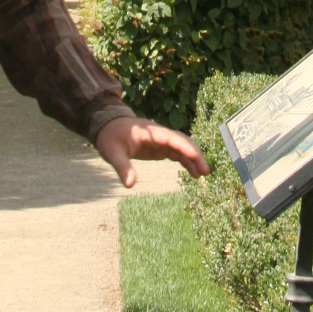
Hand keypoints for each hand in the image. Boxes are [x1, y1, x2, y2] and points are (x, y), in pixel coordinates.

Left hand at [94, 115, 208, 186]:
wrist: (107, 126)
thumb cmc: (110, 138)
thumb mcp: (113, 153)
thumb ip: (122, 167)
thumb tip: (130, 185)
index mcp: (151, 132)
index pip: (172, 138)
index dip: (185, 147)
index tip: (196, 156)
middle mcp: (159, 134)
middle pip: (182, 141)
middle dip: (194, 154)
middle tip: (205, 171)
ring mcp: (160, 140)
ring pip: (181, 147)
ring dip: (192, 158)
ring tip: (202, 174)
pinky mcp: (158, 147)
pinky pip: (176, 153)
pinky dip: (185, 161)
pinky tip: (193, 172)